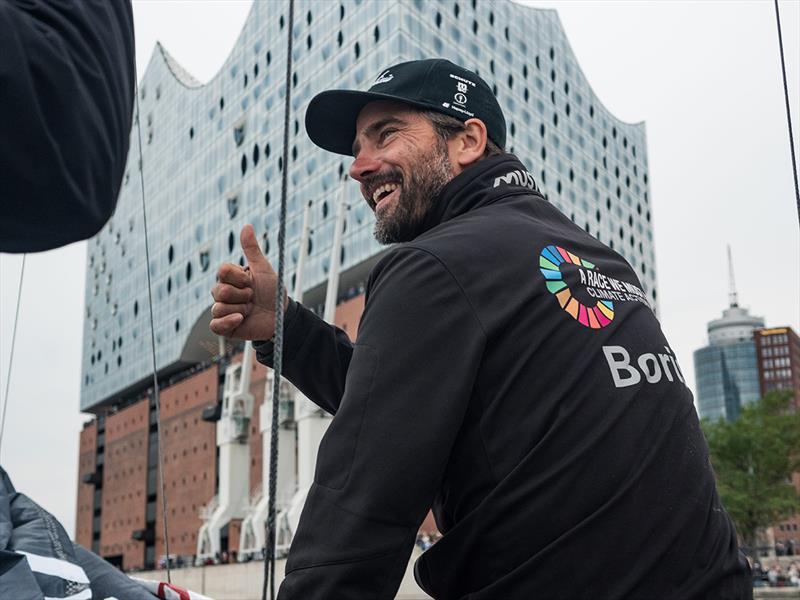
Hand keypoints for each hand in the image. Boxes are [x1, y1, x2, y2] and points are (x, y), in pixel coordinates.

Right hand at [209, 224, 287, 339]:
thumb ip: (252, 249)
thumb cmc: (272, 291)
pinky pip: (215, 325)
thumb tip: (247, 225)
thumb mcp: (263, 269)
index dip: (239, 277)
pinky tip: (241, 319)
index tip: (251, 281)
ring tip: (251, 310)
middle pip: (219, 291)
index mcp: (230, 278)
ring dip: (240, 309)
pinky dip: (228, 321)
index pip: (222, 271)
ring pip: (218, 307)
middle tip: (253, 297)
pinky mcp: (224, 327)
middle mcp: (223, 293)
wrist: (281, 316)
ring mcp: (223, 310)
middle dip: (242, 295)